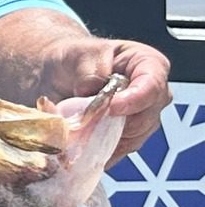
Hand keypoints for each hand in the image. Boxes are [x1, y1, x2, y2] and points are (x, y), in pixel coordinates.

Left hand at [38, 36, 172, 165]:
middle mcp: (151, 95)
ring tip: (77, 132)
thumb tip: (95, 98)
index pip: (152, 86)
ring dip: (103, 140)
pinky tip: (80, 147)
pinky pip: (118, 151)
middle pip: (145, 118)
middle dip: (114, 123)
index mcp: (148, 65)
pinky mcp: (126, 138)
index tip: (111, 108)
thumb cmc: (73, 58)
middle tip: (85, 122)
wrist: (56, 74)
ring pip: (132, 139)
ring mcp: (141, 119)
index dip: (133, 100)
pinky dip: (98, 151)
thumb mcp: (78, 55)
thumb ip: (91, 74)